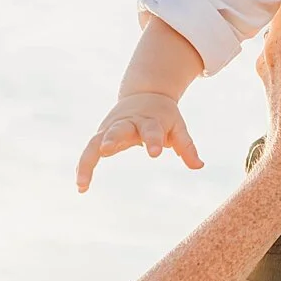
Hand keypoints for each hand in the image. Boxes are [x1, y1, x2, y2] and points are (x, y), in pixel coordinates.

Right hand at [77, 92, 202, 191]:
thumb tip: (199, 166)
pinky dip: (83, 167)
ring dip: (87, 161)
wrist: (145, 93)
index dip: (153, 141)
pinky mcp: (101, 134)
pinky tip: (81, 187)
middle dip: (112, 139)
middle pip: (118, 129)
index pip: (152, 130)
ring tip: (82, 183)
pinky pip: (89, 151)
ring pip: (95, 142)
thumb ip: (186, 147)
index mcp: (149, 120)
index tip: (155, 153)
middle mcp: (127, 122)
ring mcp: (111, 127)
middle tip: (106, 150)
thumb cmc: (163, 115)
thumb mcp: (178, 127)